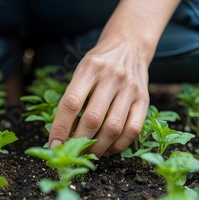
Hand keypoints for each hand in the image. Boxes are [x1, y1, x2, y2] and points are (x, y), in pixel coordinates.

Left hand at [48, 34, 150, 156]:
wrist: (129, 46)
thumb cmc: (99, 64)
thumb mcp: (81, 71)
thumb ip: (72, 98)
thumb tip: (60, 135)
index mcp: (90, 68)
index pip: (71, 103)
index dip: (60, 128)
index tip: (54, 145)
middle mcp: (112, 77)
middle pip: (92, 119)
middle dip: (79, 142)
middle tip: (72, 152)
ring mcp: (130, 88)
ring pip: (113, 128)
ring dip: (98, 147)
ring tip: (89, 153)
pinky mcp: (144, 99)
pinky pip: (133, 130)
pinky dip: (119, 145)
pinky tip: (108, 148)